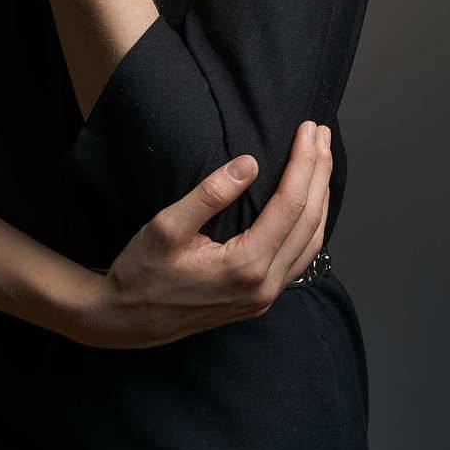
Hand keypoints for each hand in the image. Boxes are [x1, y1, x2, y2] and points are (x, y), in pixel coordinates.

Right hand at [65, 120, 332, 349]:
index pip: (290, 204)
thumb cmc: (142, 271)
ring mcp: (265, 297)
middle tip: (322, 133)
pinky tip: (310, 203)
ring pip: (310, 241)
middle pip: (308, 220)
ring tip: (323, 159)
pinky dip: (311, 223)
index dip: (304, 163)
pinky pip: (299, 257)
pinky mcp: (259, 299)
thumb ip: (210, 195)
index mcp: (245, 265)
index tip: (309, 128)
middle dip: (319, 172)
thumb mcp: (167, 226)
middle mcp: (264, 285)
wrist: (127, 321)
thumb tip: (250, 163)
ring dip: (320, 196)